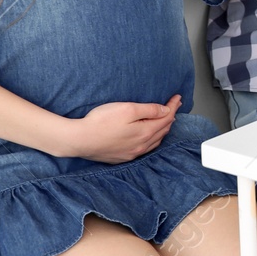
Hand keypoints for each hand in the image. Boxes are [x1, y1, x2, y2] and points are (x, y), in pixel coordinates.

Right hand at [66, 94, 181, 162]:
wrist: (79, 140)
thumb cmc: (101, 122)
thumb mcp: (127, 109)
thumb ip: (149, 110)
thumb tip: (166, 110)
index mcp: (145, 133)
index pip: (166, 118)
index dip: (173, 106)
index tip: (177, 98)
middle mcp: (141, 146)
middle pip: (163, 130)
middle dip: (170, 116)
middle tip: (174, 105)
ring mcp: (132, 153)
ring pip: (155, 141)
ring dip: (162, 129)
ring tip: (166, 119)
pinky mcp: (122, 157)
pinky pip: (144, 148)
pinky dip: (152, 139)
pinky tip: (149, 136)